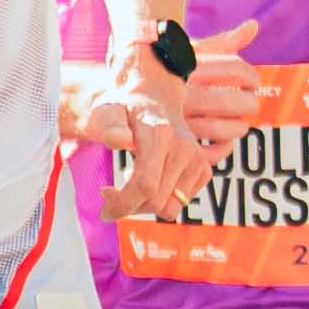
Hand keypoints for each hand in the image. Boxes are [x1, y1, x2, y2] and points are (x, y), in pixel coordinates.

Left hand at [88, 20, 251, 230]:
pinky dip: (161, 200)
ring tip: (127, 187)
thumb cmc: (125, 108)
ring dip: (145, 206)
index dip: (123, 204)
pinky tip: (148, 183)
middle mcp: (185, 148)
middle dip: (129, 206)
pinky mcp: (204, 170)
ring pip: (170, 207)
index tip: (104, 210)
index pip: (145, 185)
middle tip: (109, 195)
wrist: (154, 98)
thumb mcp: (108, 111)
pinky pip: (180, 202)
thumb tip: (120, 141)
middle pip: (157, 201)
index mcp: (160, 135)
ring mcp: (198, 160)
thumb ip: (109, 125)